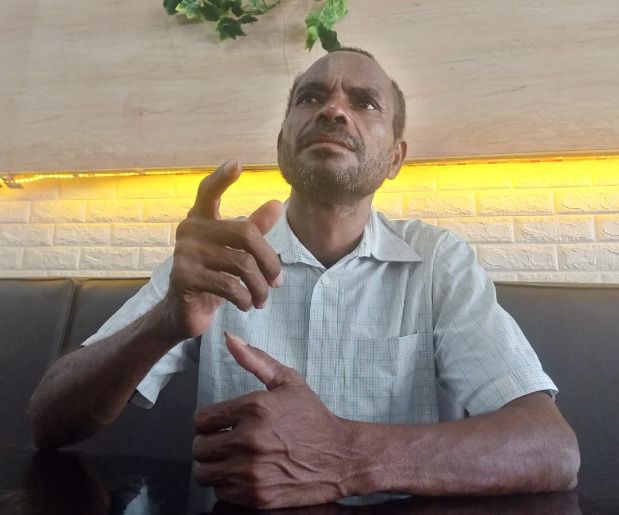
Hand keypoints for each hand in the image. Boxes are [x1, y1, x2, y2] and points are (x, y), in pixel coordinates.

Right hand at [162, 160, 283, 338]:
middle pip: (246, 234)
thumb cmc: (212, 277)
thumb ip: (253, 229)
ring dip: (260, 287)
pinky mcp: (184, 276)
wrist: (183, 312)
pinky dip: (245, 298)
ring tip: (263, 299)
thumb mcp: (234, 253)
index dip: (221, 178)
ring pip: (242, 264)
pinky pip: (229, 285)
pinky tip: (247, 305)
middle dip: (269, 262)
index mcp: (201, 219)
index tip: (236, 164)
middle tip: (277, 283)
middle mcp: (190, 230)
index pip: (209, 192)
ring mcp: (185, 252)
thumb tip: (276, 205)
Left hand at [193, 333, 355, 508]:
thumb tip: (229, 338)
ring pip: (204, 473)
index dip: (207, 421)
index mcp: (253, 408)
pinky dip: (227, 484)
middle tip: (222, 442)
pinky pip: (221, 492)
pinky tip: (243, 473)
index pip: (200, 420)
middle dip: (208, 444)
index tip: (218, 424)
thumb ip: (255, 359)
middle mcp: (249, 439)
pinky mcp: (257, 496)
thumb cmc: (313, 417)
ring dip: (213, 466)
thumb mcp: (288, 381)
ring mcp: (252, 471)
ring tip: (228, 459)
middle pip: (199, 448)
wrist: (341, 456)